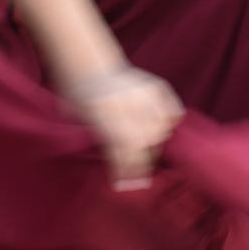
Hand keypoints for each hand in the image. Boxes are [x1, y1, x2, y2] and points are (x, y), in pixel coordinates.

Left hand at [64, 65, 184, 188]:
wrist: (87, 63)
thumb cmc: (77, 97)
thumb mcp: (79, 120)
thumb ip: (101, 140)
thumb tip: (123, 171)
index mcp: (103, 109)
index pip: (124, 147)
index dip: (125, 170)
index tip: (122, 185)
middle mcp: (127, 100)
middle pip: (145, 141)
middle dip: (141, 162)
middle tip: (136, 174)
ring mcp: (143, 91)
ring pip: (161, 128)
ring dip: (154, 144)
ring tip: (145, 152)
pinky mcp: (155, 84)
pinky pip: (171, 111)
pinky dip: (168, 123)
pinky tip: (160, 130)